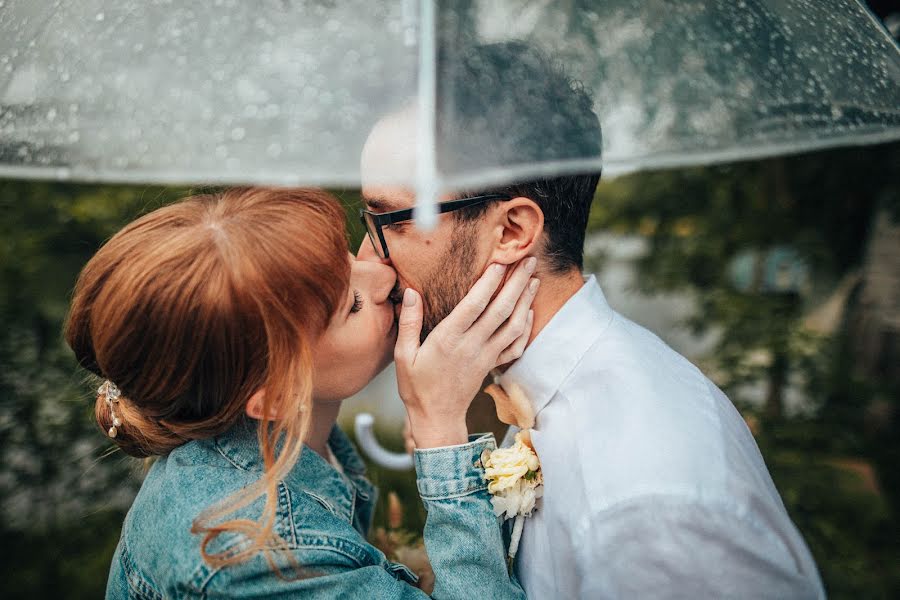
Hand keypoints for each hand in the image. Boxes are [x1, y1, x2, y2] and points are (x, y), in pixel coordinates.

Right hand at [395, 258, 538, 447]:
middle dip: (516, 283)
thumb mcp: (403, 355)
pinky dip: (526, 328)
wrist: (437, 418)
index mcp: (448, 340)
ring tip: (534, 279)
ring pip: (513, 325)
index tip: (499, 262)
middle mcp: (471, 346)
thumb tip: (411, 293)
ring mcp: (486, 356)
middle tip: (528, 260)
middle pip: (500, 310)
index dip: (489, 283)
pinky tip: (529, 312)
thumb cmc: (417, 387)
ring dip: (526, 301)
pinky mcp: (492, 365)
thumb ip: (408, 322)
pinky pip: (515, 345)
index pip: (473, 306)